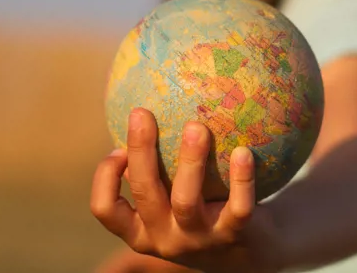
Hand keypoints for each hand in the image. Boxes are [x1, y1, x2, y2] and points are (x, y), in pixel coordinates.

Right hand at [90, 108, 281, 272]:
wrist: (252, 251)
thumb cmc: (204, 210)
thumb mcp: (173, 198)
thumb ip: (157, 168)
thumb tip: (141, 105)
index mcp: (142, 230)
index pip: (106, 210)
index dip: (104, 179)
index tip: (116, 148)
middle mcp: (166, 238)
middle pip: (144, 193)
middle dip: (141, 151)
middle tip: (142, 113)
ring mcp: (200, 240)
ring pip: (186, 200)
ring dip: (189, 161)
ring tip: (196, 126)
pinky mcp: (234, 235)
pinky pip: (238, 206)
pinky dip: (241, 179)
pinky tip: (244, 150)